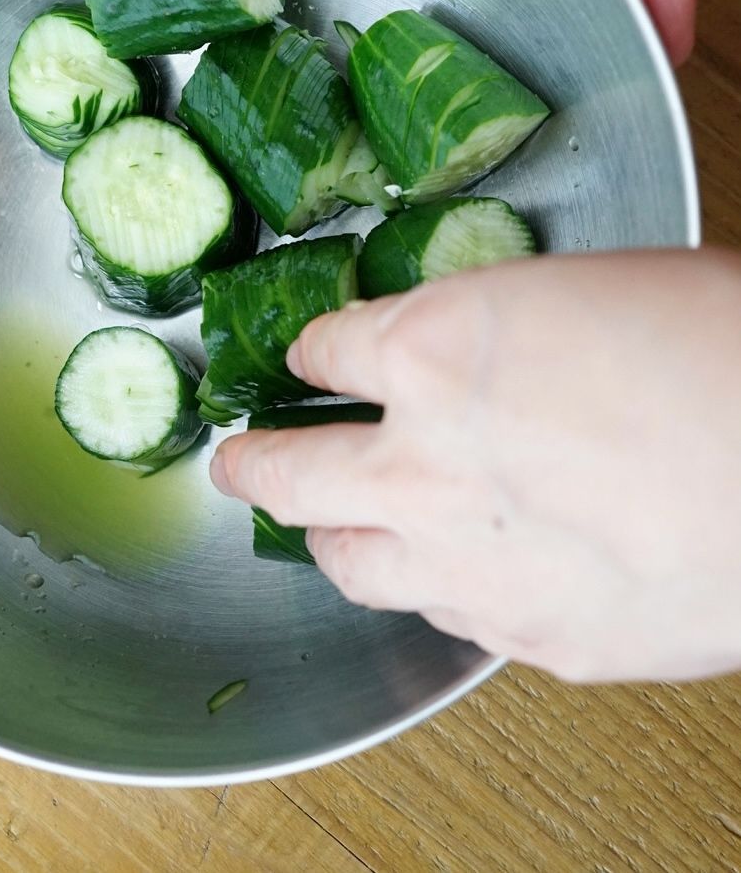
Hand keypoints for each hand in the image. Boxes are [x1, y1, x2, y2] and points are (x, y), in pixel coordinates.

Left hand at [210, 249, 740, 681]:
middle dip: (251, 462)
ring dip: (328, 537)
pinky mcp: (522, 635)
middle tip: (236, 460)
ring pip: (347, 561)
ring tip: (325, 528)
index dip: (310, 354)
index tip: (307, 360)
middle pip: (286, 471)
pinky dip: (431, 588)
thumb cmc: (722, 352)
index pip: (326, 351)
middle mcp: (422, 462)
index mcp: (432, 349)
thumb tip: (475, 354)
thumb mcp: (583, 293)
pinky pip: (441, 615)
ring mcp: (464, 562)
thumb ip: (496, 330)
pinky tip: (449, 574)